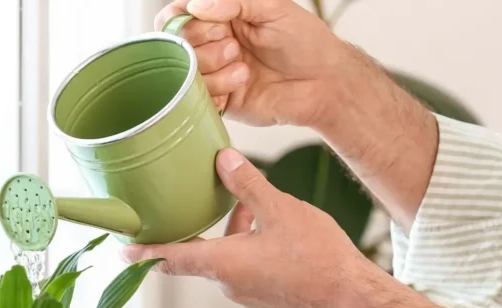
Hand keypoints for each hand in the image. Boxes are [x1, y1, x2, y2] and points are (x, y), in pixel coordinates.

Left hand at [123, 148, 369, 307]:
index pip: (170, 258)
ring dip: (232, 236)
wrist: (352, 295)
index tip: (122, 252)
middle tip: (198, 206)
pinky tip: (272, 232)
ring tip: (253, 208)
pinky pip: (247, 271)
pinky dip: (250, 250)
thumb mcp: (279, 209)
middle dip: (202, 229)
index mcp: (223, 264)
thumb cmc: (317, 256)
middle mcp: (229, 285)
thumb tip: (222, 159)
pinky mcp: (267, 300)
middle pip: (201, 254)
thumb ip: (247, 184)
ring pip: (228, 260)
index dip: (143, 253)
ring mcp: (249, 296)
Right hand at [155, 0, 341, 127]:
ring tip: (244, 68)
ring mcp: (214, 75)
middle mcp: (212, 45)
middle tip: (234, 48)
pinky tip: (242, 84)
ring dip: (213, 69)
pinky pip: (199, 99)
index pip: (176, 16)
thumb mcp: (272, 7)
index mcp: (220, 18)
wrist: (324, 82)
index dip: (184, 22)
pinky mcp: (222, 102)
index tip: (214, 26)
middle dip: (203, 46)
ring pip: (185, 74)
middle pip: (176, 46)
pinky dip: (217, 90)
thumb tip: (194, 6)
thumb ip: (232, 1)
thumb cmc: (305, 42)